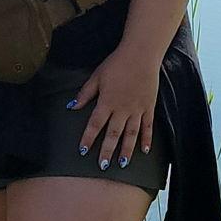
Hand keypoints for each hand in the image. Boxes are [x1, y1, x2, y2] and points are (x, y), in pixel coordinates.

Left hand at [70, 46, 160, 168]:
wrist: (140, 54)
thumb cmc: (116, 64)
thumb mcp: (96, 76)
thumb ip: (85, 93)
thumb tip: (72, 106)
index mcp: (107, 102)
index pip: (95, 124)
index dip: (88, 138)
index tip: (82, 151)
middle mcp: (122, 109)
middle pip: (113, 134)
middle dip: (107, 151)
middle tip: (102, 166)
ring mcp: (137, 109)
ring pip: (131, 134)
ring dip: (126, 150)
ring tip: (122, 164)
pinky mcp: (149, 107)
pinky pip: (148, 126)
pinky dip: (147, 139)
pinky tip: (145, 150)